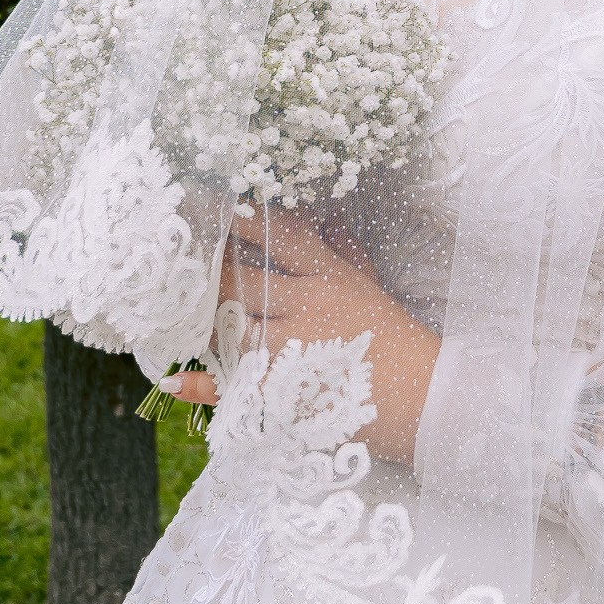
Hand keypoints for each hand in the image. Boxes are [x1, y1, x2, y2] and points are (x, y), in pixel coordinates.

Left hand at [174, 210, 440, 469]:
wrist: (428, 399)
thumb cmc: (400, 340)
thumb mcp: (373, 288)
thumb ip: (347, 252)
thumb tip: (331, 218)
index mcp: (327, 276)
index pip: (277, 237)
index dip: (241, 218)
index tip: (210, 204)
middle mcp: (305, 306)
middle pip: (240, 280)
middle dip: (209, 274)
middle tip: (183, 267)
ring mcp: (292, 349)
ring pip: (231, 327)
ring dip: (205, 324)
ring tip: (181, 318)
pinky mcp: (286, 390)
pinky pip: (234, 385)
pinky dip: (203, 386)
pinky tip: (175, 381)